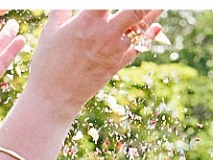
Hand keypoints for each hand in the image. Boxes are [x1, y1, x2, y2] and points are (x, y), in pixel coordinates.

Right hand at [25, 8, 163, 110]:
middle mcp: (106, 35)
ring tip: (164, 3)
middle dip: (146, 3)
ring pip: (141, 28)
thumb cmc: (48, 61)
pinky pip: (139, 47)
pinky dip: (149, 36)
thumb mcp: (52, 30)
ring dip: (153, 12)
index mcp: (87, 21)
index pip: (107, 0)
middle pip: (135, 10)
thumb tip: (68, 1)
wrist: (56, 97)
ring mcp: (115, 50)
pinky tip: (157, 26)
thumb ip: (64, 9)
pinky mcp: (118, 64)